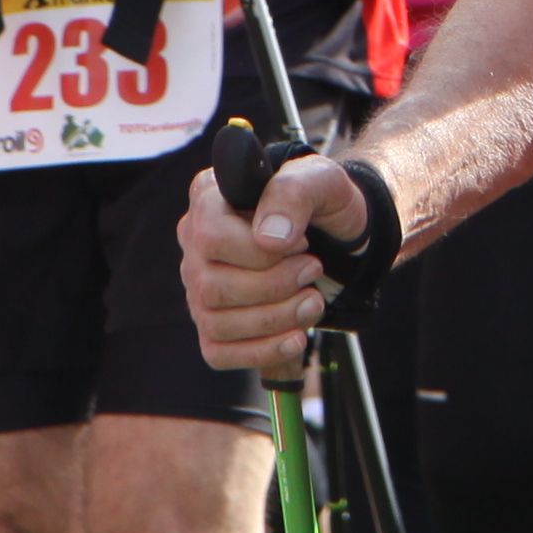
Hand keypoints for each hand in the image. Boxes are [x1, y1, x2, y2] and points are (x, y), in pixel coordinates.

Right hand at [180, 146, 369, 374]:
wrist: (339, 236)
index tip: (301, 243)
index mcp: (209, 198)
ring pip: (215, 323)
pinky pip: (218, 352)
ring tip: (313, 302)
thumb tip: (269, 237)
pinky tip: (296, 339)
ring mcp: (199, 287)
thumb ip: (293, 193)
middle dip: (274, 288)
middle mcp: (193, 244)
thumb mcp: (320, 180)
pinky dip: (262, 351)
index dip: (258, 252)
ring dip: (274, 321)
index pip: (210, 237)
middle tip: (313, 270)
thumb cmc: (322, 202)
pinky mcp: (213, 323)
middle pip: (211, 287)